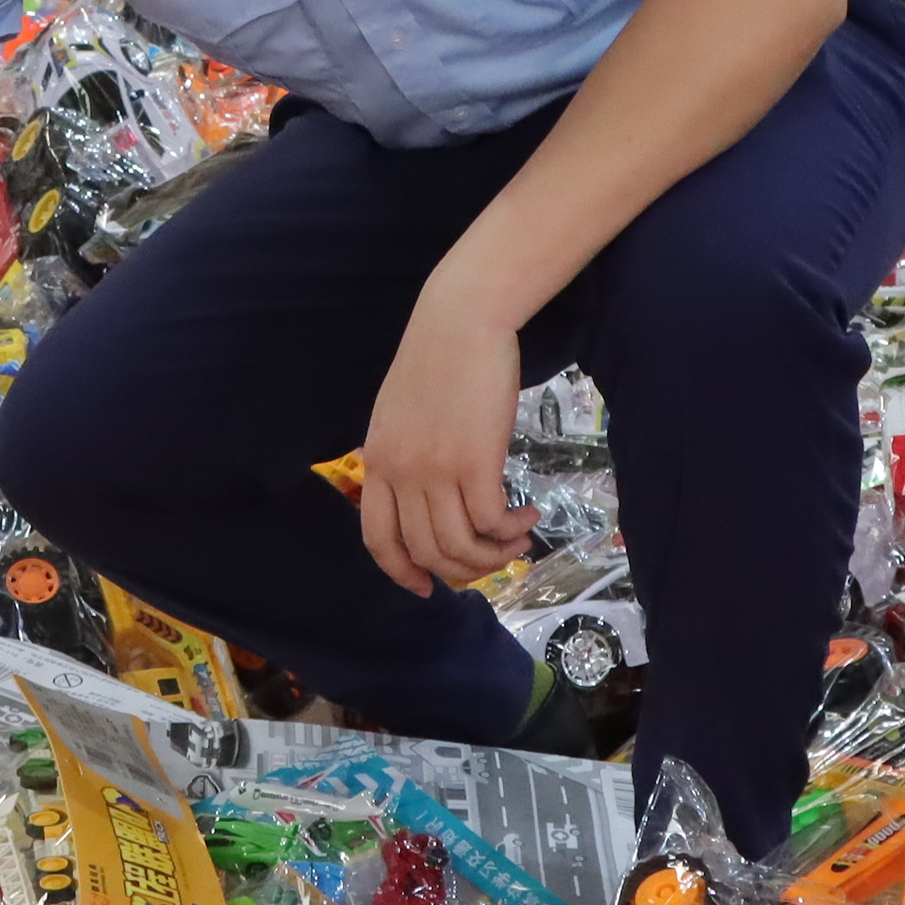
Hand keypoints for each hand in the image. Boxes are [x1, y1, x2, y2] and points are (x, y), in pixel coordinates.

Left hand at [353, 304, 534, 595]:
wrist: (462, 318)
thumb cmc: (439, 357)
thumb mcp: (399, 411)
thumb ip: (403, 454)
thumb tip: (425, 496)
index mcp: (378, 461)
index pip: (378, 539)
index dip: (403, 572)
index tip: (427, 586)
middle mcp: (400, 473)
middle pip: (427, 551)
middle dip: (464, 570)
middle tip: (494, 559)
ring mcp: (435, 469)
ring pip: (461, 545)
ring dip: (495, 554)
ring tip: (518, 537)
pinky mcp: (474, 460)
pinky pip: (491, 521)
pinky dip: (511, 528)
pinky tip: (527, 512)